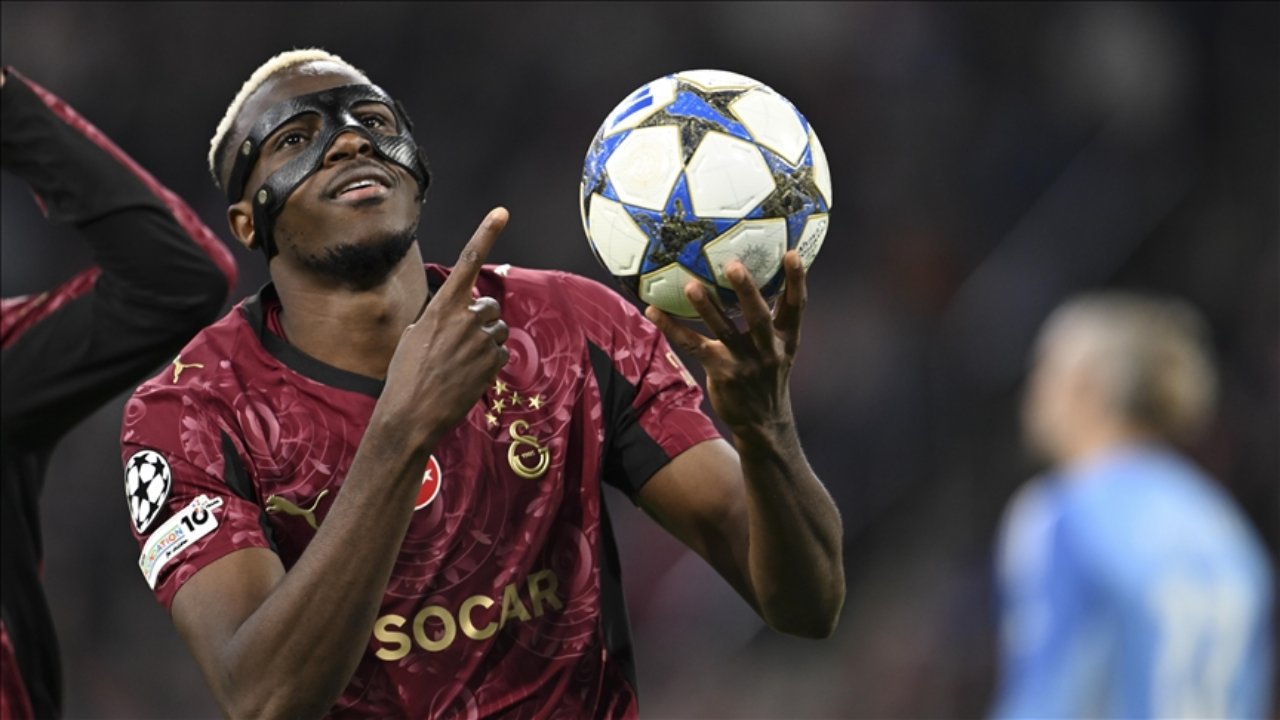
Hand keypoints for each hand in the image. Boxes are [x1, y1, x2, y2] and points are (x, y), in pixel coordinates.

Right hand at [378, 208, 509, 445]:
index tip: (501, 212)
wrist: (411, 414)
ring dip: (485, 342)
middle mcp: (465, 317)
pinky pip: (501, 353)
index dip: (486, 233)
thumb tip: (458, 317)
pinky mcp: (493, 361)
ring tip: (461, 363)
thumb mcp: (414, 336)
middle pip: (488, 305)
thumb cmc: (406, 376)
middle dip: (480, 320)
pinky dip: (490, 363)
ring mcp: (482, 339)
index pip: (467, 261)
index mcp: (441, 306)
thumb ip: (440, 318)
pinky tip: (469, 376)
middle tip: (459, 343)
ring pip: (497, 330)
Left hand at [645, 250, 806, 439]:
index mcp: (786, 339)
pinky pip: (692, 346)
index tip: (792, 253)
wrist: (763, 423)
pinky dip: (671, 327)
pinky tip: (652, 310)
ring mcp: (744, 362)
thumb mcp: (781, 350)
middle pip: (759, 316)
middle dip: (747, 291)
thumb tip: (757, 280)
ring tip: (690, 286)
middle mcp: (769, 349)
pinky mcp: (721, 372)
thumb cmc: (768, 377)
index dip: (796, 280)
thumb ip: (773, 321)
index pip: (796, 306)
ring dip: (706, 307)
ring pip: (724, 330)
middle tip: (734, 265)